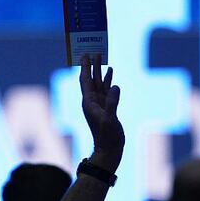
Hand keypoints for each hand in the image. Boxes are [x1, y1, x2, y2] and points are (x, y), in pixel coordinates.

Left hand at [80, 54, 124, 172]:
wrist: (110, 149)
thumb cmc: (108, 137)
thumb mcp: (110, 119)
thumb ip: (112, 102)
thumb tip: (115, 85)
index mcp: (89, 103)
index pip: (85, 81)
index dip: (85, 67)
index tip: (85, 54)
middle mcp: (92, 101)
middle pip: (90, 79)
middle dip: (91, 65)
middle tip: (93, 50)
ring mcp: (99, 104)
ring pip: (98, 83)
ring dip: (99, 70)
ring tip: (102, 57)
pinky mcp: (107, 107)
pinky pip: (106, 90)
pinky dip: (108, 81)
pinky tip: (110, 74)